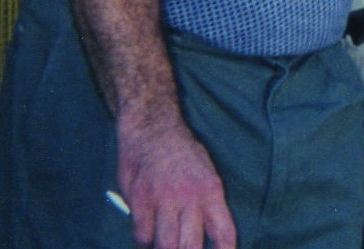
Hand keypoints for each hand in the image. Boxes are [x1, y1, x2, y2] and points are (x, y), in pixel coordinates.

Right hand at [116, 114, 236, 248]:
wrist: (152, 126)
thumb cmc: (182, 150)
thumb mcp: (207, 170)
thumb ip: (207, 202)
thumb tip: (209, 232)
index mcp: (211, 190)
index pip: (223, 231)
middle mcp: (189, 197)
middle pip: (191, 247)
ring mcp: (163, 200)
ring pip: (166, 245)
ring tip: (167, 244)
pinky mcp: (140, 200)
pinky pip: (142, 235)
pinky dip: (144, 239)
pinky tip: (147, 233)